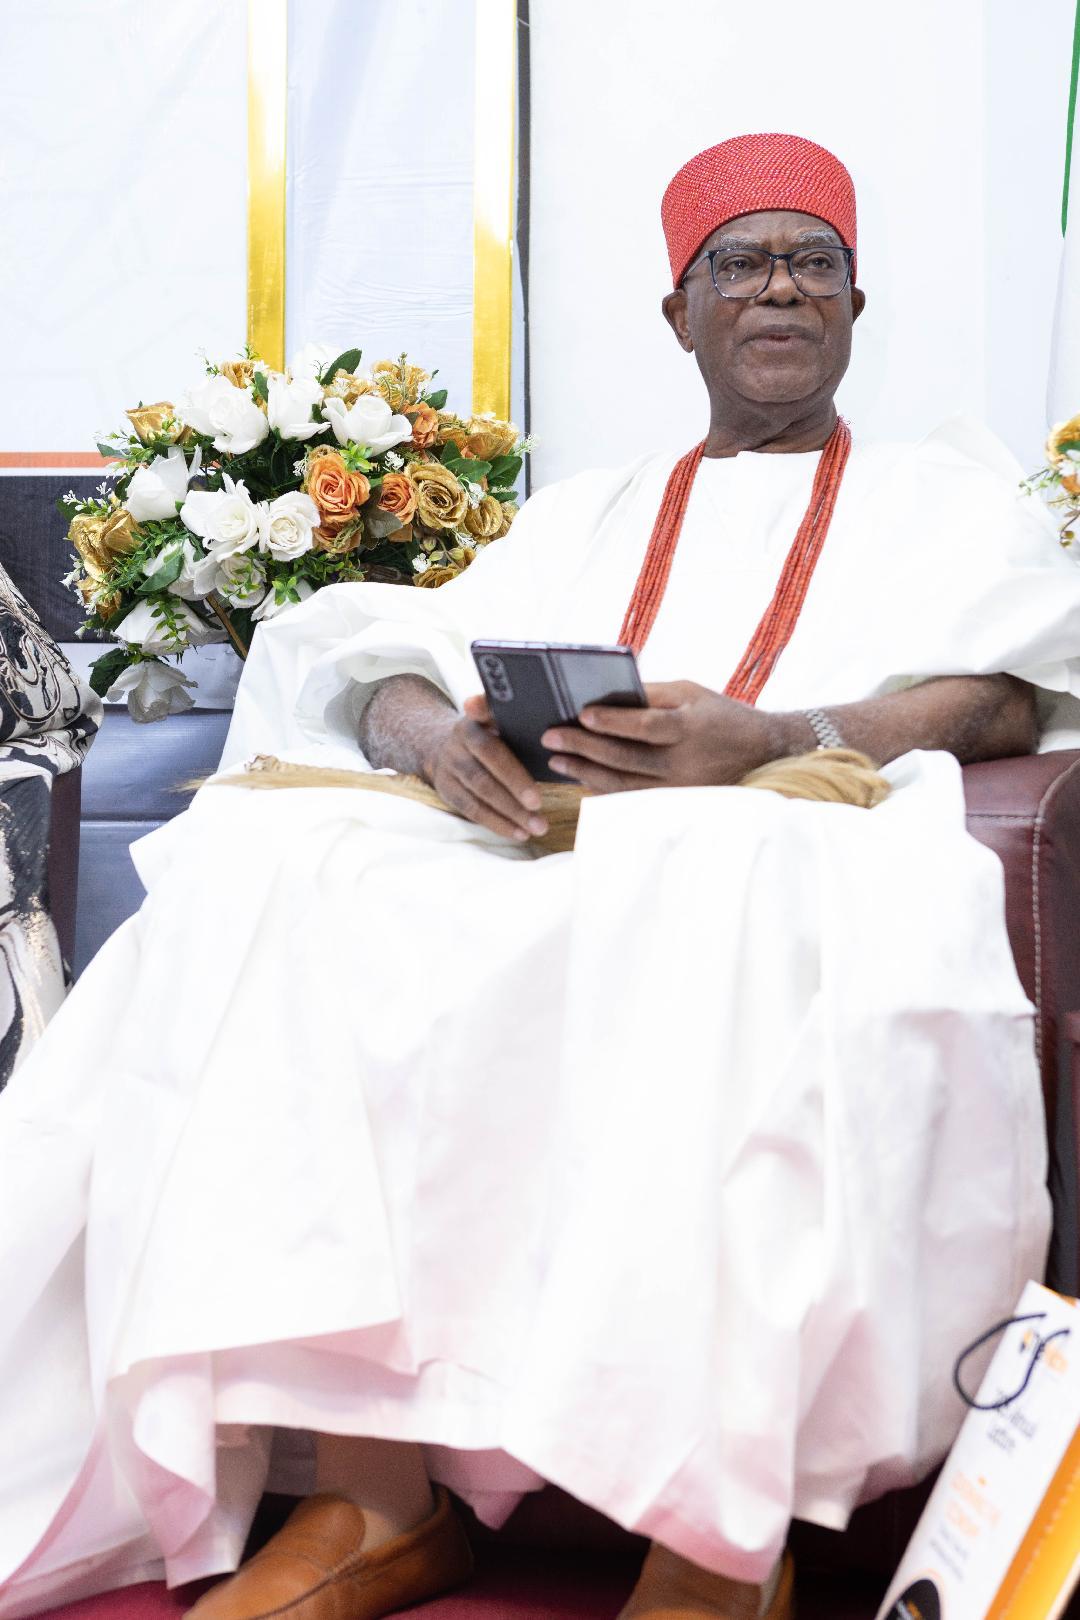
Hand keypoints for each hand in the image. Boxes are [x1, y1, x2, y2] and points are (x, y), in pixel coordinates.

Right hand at [423, 693, 548, 841]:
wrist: (441, 740)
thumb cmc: (485, 729)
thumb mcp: (493, 715)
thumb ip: (506, 715)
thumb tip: (535, 709)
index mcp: (470, 726)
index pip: (491, 752)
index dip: (512, 775)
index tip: (536, 797)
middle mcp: (455, 748)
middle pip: (483, 779)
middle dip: (513, 798)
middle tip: (540, 812)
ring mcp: (448, 771)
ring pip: (478, 797)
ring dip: (508, 815)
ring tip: (536, 827)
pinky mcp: (446, 790)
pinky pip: (471, 811)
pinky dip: (496, 823)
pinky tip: (518, 832)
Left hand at [540, 680, 782, 792]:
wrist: (763, 752)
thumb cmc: (719, 714)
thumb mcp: (691, 693)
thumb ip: (650, 694)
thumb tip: (602, 695)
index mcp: (691, 727)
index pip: (646, 726)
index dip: (613, 722)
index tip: (581, 714)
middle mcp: (686, 762)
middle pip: (627, 758)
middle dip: (584, 748)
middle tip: (550, 738)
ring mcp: (681, 788)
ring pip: (625, 784)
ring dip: (586, 772)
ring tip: (557, 760)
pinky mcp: (677, 803)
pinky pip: (633, 798)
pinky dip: (604, 789)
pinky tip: (581, 779)